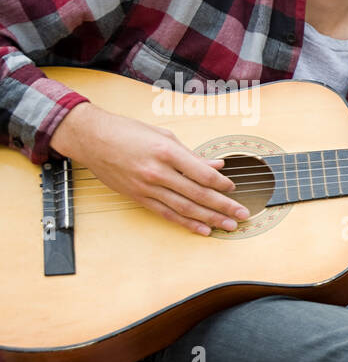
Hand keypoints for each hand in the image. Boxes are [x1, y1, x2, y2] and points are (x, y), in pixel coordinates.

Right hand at [51, 102, 248, 235]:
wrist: (91, 138)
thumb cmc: (127, 132)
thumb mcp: (163, 136)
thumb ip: (192, 155)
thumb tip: (217, 166)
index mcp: (166, 152)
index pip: (202, 173)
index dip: (222, 183)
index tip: (234, 188)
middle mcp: (157, 172)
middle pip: (198, 194)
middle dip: (224, 206)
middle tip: (242, 215)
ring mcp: (147, 187)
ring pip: (185, 208)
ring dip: (210, 219)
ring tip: (229, 226)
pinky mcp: (138, 197)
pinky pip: (167, 214)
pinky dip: (186, 223)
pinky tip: (202, 229)